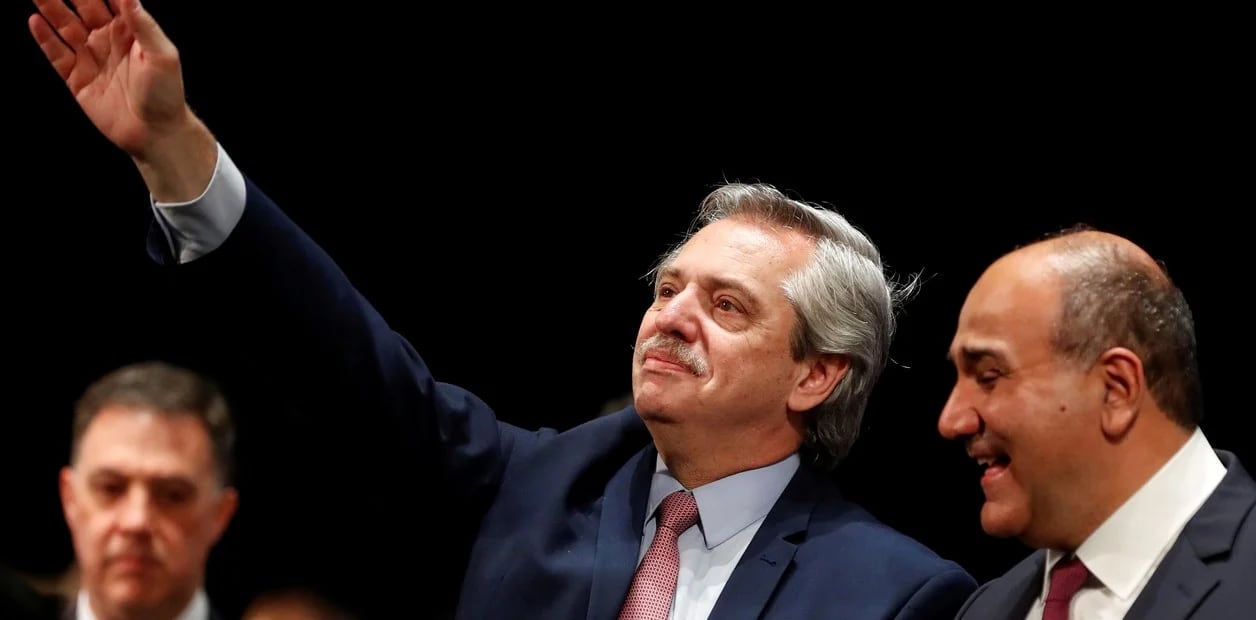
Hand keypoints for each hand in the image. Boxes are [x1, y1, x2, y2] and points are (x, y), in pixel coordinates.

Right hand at [29, 0, 188, 159]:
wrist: (155, 133)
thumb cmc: (167, 95)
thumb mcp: (162, 56)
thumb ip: (144, 26)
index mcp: (130, 32)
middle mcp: (107, 41)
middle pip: (82, 8)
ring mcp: (91, 59)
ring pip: (65, 27)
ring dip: (51, 8)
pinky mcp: (77, 79)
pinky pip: (57, 55)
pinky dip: (45, 39)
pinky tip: (35, 21)